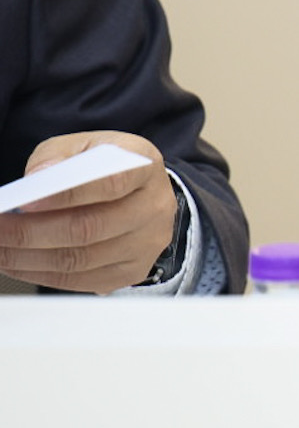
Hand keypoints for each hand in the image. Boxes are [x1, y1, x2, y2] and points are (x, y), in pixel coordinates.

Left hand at [0, 132, 178, 293]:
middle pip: (91, 228)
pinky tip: (20, 263)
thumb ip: (58, 156)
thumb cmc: (107, 167)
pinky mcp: (134, 271)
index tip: (26, 202)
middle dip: (32, 232)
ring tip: (1, 247)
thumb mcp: (85, 146)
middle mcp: (155, 206)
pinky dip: (42, 275)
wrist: (140, 194)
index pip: (111, 182)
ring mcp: (147, 243)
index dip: (67, 195)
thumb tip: (36, 179)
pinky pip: (82, 281)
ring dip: (30, 257)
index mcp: (145, 166)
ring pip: (81, 260)